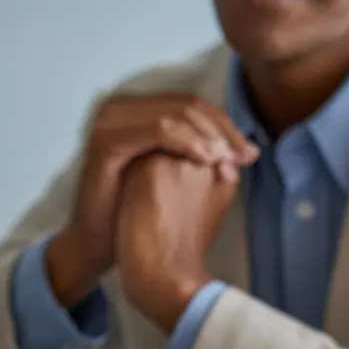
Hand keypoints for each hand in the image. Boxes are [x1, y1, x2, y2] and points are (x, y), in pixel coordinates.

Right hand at [46, 94, 257, 307]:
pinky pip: (158, 131)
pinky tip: (208, 160)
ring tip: (229, 159)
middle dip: (222, 130)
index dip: (225, 125)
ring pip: (175, 113)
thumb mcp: (172, 175)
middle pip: (185, 104)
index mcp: (136, 109)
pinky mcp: (106, 140)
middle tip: (246, 156)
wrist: (98, 243)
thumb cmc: (136, 213)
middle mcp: (120, 107)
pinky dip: (188, 143)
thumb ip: (201, 154)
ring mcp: (110, 121)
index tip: (250, 153)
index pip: (190, 104)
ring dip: (209, 135)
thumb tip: (248, 147)